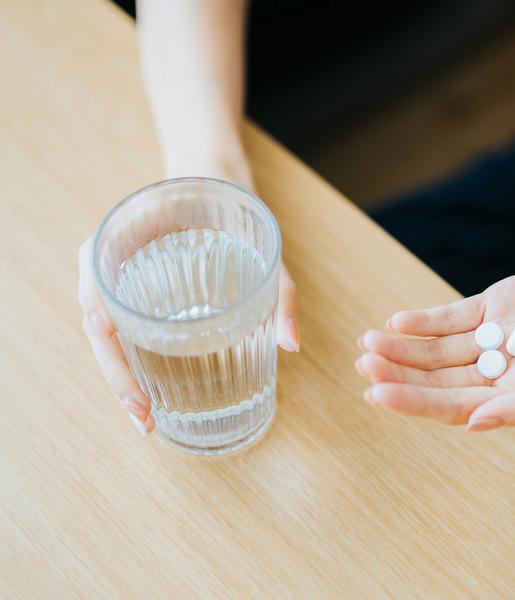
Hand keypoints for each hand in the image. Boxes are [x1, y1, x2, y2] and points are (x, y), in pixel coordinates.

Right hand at [77, 168, 299, 436]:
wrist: (213, 170)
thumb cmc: (230, 204)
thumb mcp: (262, 249)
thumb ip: (279, 293)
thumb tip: (292, 345)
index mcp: (118, 245)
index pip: (99, 315)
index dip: (114, 367)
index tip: (139, 404)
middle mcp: (107, 260)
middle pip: (99, 334)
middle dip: (117, 382)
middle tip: (145, 421)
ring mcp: (116, 272)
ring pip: (105, 333)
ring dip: (119, 375)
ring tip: (145, 415)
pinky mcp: (131, 282)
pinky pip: (120, 322)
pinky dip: (128, 356)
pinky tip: (148, 386)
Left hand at [356, 236, 514, 431]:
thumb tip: (473, 426)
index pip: (458, 408)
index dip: (417, 403)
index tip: (377, 393)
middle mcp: (506, 373)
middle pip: (441, 379)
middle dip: (402, 374)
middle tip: (364, 365)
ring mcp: (500, 338)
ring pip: (441, 349)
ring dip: (405, 348)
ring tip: (368, 343)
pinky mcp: (498, 304)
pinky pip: (454, 317)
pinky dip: (426, 320)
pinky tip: (397, 321)